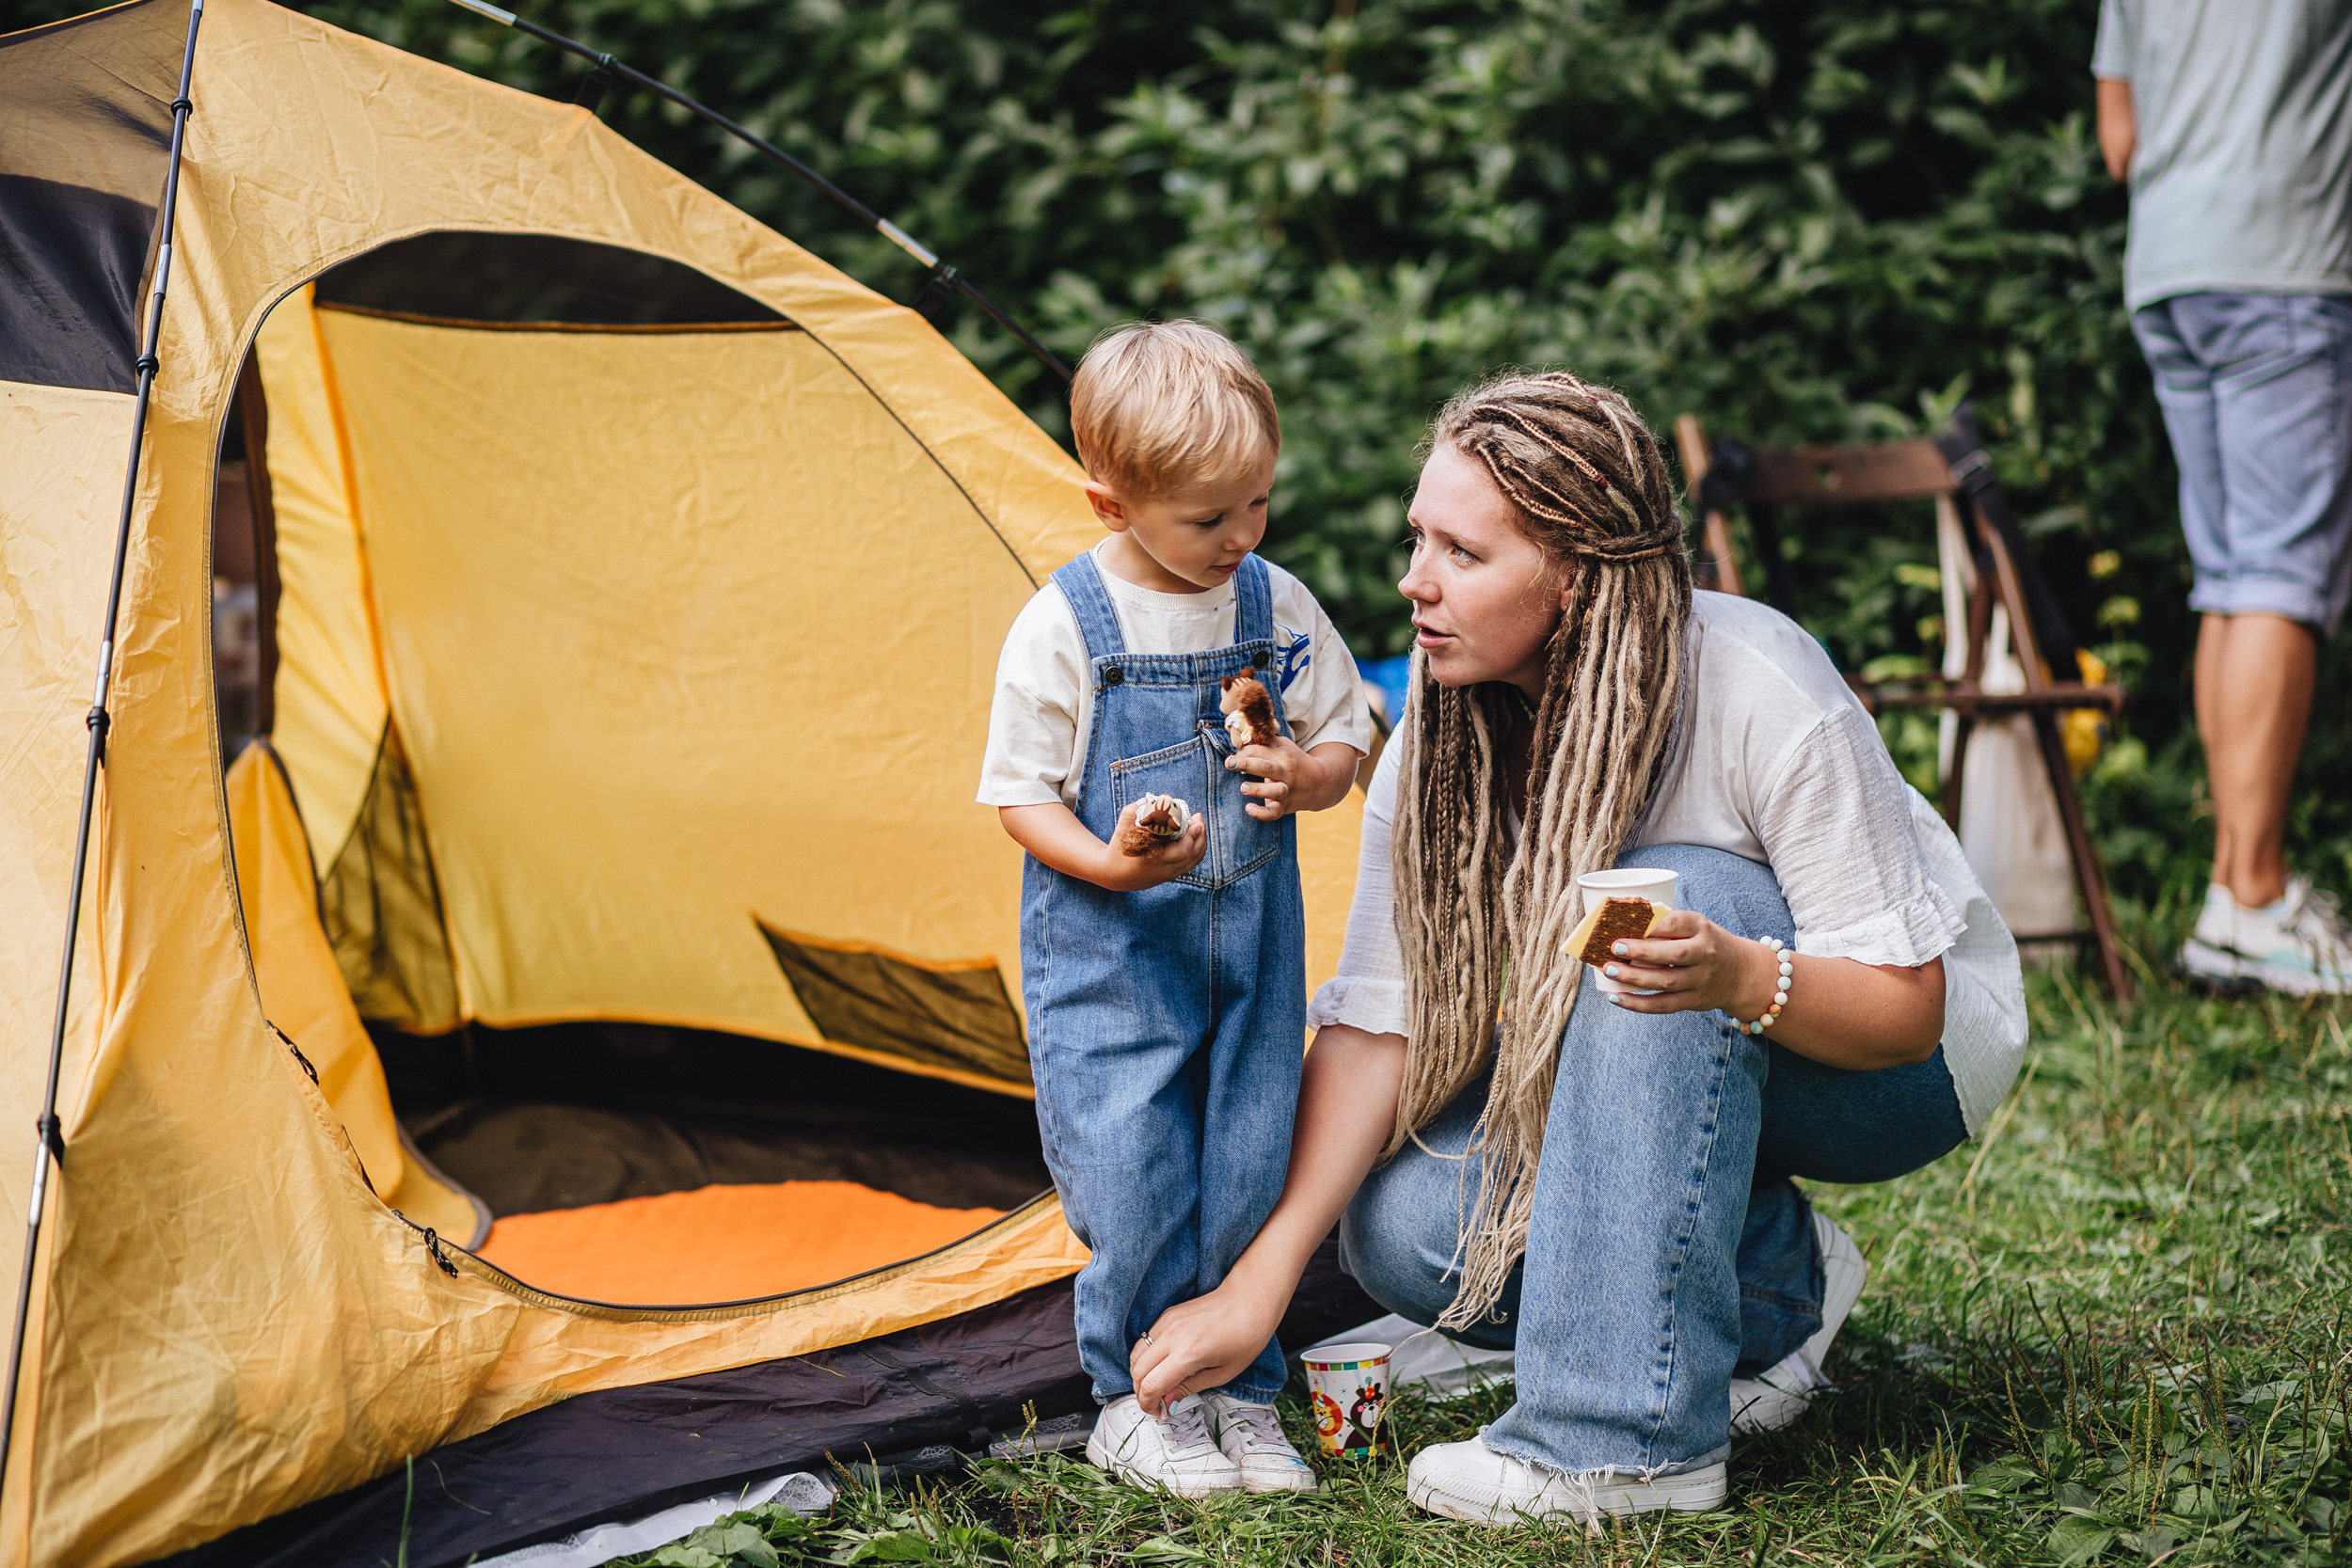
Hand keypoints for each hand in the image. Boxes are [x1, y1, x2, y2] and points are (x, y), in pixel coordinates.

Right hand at [1094, 803, 1206, 889]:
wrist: (1113, 876)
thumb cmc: (1117, 852)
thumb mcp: (1119, 832)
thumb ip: (1129, 814)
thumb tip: (1145, 800)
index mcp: (1154, 860)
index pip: (1182, 851)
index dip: (1192, 835)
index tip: (1194, 820)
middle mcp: (1164, 869)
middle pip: (1192, 855)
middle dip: (1200, 834)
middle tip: (1198, 817)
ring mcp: (1168, 874)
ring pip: (1194, 861)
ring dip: (1201, 842)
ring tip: (1199, 825)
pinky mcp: (1169, 875)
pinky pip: (1189, 864)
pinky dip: (1196, 850)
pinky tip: (1195, 837)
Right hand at [1131, 1283, 1284, 1415]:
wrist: (1249, 1299)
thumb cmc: (1245, 1334)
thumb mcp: (1223, 1373)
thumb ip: (1190, 1387)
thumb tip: (1168, 1400)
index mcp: (1189, 1353)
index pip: (1151, 1385)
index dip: (1149, 1404)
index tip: (1157, 1411)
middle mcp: (1172, 1335)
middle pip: (1138, 1371)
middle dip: (1142, 1392)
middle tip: (1155, 1402)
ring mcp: (1167, 1322)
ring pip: (1136, 1354)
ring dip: (1140, 1374)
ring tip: (1156, 1385)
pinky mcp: (1167, 1314)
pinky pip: (1145, 1340)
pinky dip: (1145, 1357)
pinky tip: (1161, 1365)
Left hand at [1227, 736, 1346, 820]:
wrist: (1320, 783)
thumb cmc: (1296, 762)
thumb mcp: (1286, 747)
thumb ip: (1268, 742)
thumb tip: (1245, 735)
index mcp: (1284, 756)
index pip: (1261, 751)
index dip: (1244, 751)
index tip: (1234, 755)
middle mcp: (1286, 773)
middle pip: (1266, 767)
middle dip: (1246, 764)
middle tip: (1229, 763)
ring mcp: (1286, 791)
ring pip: (1273, 791)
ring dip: (1257, 789)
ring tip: (1243, 788)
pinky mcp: (1285, 806)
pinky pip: (1273, 812)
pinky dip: (1261, 813)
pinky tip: (1249, 808)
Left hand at [1577, 907, 1778, 1020]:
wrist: (1740, 973)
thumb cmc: (1705, 943)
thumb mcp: (1695, 926)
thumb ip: (1666, 924)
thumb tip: (1621, 922)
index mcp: (1702, 929)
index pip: (1677, 923)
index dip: (1652, 925)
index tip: (1626, 923)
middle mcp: (1704, 954)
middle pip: (1673, 954)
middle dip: (1641, 952)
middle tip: (1614, 947)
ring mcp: (1700, 980)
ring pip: (1666, 982)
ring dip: (1634, 978)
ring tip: (1609, 971)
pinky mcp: (1693, 1001)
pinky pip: (1663, 1005)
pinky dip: (1638, 1004)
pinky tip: (1616, 997)